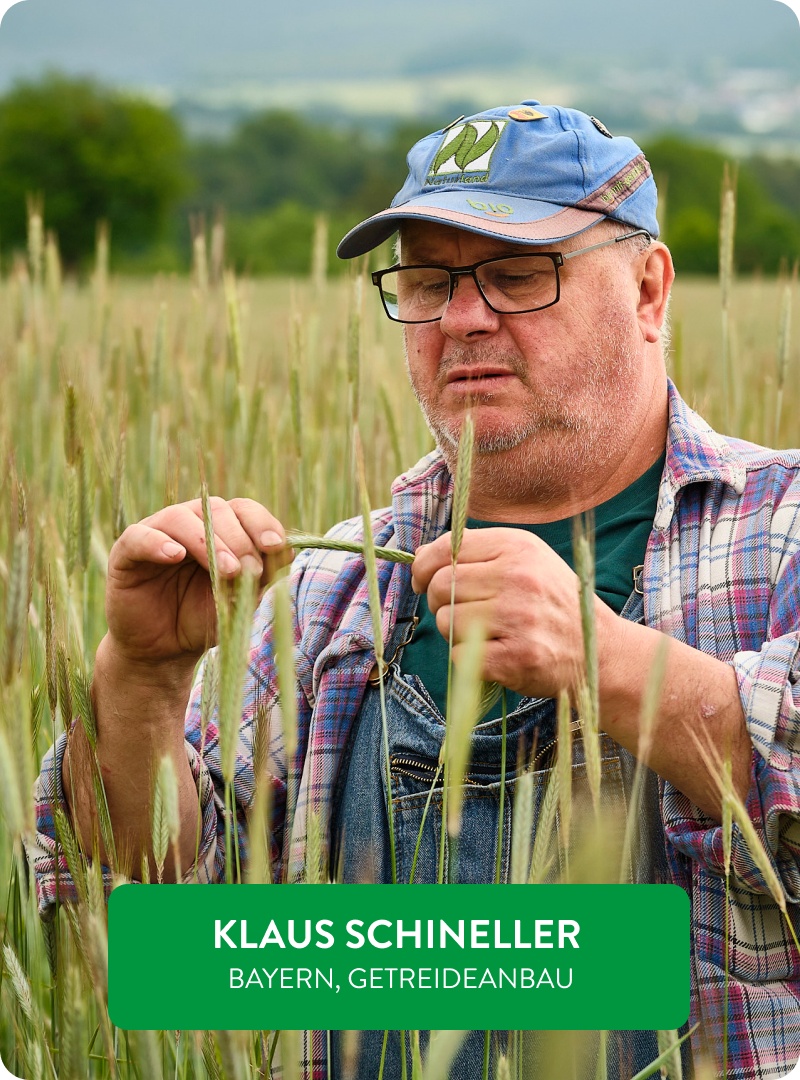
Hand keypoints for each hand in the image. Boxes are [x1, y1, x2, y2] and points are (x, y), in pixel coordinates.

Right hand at [104, 497, 292, 666]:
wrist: (164, 650)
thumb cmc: (203, 619)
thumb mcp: (239, 600)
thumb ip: (260, 577)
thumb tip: (286, 550)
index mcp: (220, 529)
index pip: (243, 510)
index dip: (261, 523)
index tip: (275, 545)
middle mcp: (190, 523)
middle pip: (217, 510)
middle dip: (238, 539)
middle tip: (247, 570)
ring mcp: (157, 533)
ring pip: (180, 518)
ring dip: (207, 542)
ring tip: (225, 571)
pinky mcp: (126, 552)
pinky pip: (140, 536)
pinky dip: (158, 543)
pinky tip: (175, 555)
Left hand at [412, 527, 600, 698]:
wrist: (601, 651)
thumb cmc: (554, 603)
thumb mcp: (526, 561)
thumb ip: (476, 553)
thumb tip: (420, 556)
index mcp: (517, 547)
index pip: (446, 548)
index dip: (424, 567)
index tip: (424, 581)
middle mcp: (518, 578)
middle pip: (440, 586)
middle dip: (441, 603)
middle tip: (464, 613)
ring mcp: (517, 618)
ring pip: (446, 622)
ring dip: (456, 633)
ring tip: (486, 634)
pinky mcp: (515, 658)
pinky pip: (459, 656)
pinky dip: (468, 660)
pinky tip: (494, 655)